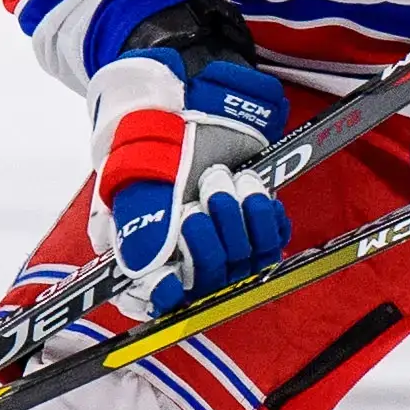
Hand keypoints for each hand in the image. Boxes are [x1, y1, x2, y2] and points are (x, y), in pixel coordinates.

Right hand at [88, 42, 292, 316]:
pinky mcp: (258, 229)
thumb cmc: (155, 147)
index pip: (155, 300)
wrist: (189, 109)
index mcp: (147, 255)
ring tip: (222, 177)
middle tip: (200, 192)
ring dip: (237, 215)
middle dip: (207, 235)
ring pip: (245, 262)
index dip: (162, 296)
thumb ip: (137, 235)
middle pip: (209, 279)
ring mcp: (227, 247)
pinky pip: (274, 242)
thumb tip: (154, 280)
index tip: (168, 279)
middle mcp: (188, 259)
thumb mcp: (135, 186)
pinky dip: (265, 213)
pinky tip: (251, 188)